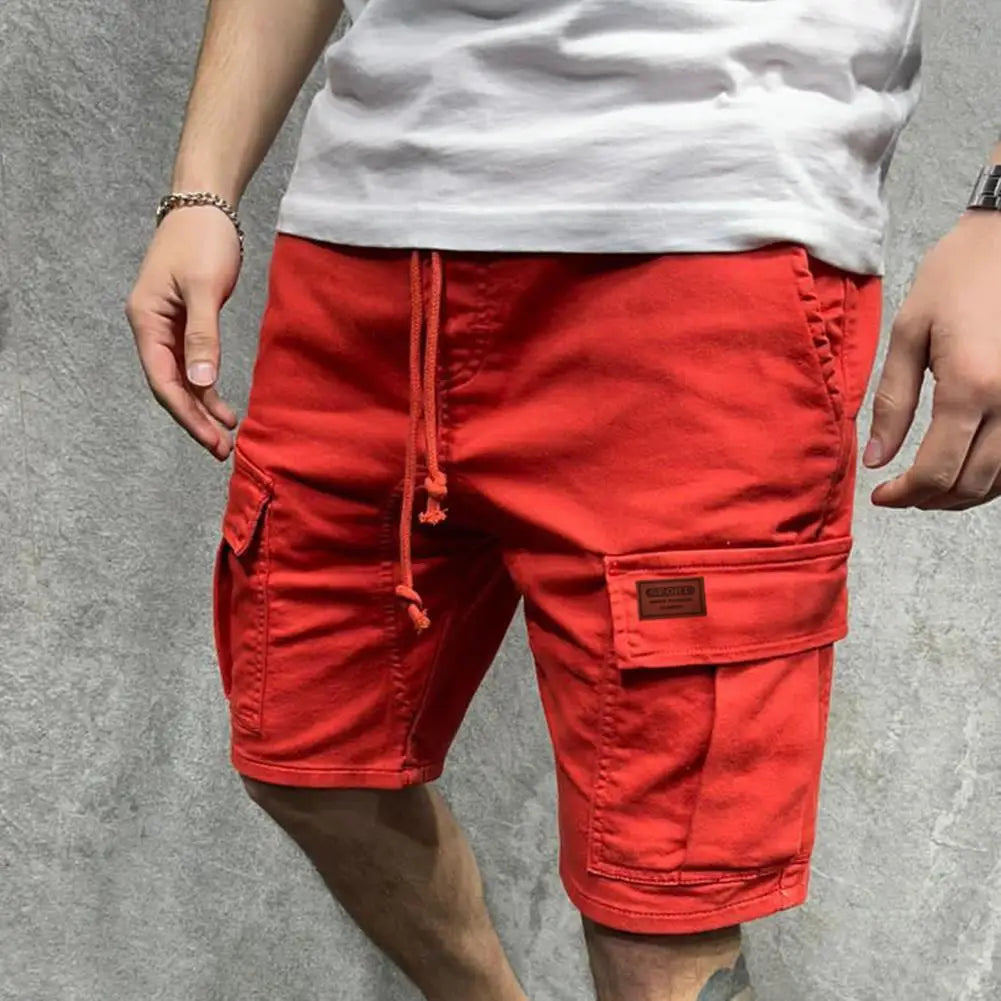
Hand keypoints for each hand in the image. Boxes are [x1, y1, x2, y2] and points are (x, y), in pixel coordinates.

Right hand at [125, 206, 241, 459]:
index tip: (211, 439)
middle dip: (195, 419)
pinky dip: (209, 385)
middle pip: (171, 386)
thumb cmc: (202, 240)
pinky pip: (193, 363)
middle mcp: (151, 328)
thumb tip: (202, 382)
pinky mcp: (185, 322)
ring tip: (227, 435)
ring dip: (204, 406)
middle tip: (221, 449)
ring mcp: (167, 326)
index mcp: (146, 321)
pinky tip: (224, 404)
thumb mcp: (203, 288)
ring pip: (183, 378)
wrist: (205, 205)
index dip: (187, 414)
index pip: (163, 381)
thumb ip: (202, 335)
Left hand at [865, 210, 1000, 509]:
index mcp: (971, 387)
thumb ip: (892, 401)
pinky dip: (991, 475)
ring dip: (962, 494)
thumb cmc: (956, 278)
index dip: (905, 494)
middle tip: (900, 493)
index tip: (881, 495)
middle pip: (971, 483)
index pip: (937, 470)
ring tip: (927, 486)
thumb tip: (876, 457)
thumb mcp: (909, 334)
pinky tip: (963, 466)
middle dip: (930, 499)